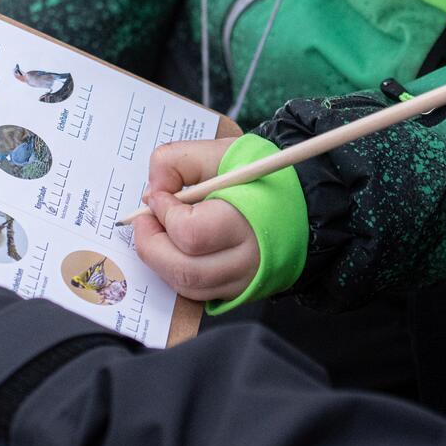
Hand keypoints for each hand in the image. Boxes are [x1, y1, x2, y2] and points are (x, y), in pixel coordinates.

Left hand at [131, 138, 260, 301]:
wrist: (301, 203)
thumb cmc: (262, 176)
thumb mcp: (222, 152)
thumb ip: (179, 161)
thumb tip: (152, 191)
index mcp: (249, 222)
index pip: (192, 234)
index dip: (165, 214)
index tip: (159, 195)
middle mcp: (249, 261)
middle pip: (184, 270)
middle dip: (151, 245)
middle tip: (143, 220)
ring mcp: (245, 282)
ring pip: (187, 286)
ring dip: (160, 260)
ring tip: (158, 232)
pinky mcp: (239, 292)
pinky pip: (198, 293)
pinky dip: (177, 273)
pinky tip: (176, 249)